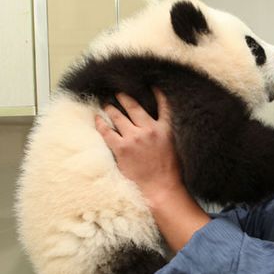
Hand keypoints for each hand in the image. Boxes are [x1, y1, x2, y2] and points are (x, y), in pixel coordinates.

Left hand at [95, 90, 181, 206]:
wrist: (161, 188)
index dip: (157, 93)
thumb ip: (168, 133)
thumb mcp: (176, 147)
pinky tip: (97, 119)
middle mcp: (149, 129)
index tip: (151, 86)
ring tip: (106, 104)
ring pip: (117, 116)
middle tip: (118, 92)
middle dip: (124, 97)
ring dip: (110, 108)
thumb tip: (161, 125)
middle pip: (134, 106)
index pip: (163, 105)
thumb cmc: (171, 172)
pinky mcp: (122, 148)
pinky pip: (107, 131)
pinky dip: (100, 124)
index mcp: (166, 129)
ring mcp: (134, 138)